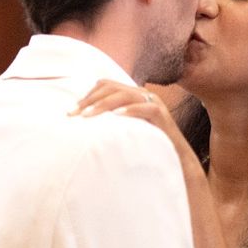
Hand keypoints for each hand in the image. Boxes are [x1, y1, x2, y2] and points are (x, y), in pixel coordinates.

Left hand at [71, 81, 194, 165]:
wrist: (175, 162)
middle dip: (90, 100)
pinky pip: (146, 107)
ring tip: (88, 116)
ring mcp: (154, 103)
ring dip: (104, 104)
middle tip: (75, 115)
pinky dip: (130, 110)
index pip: (105, 85)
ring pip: (125, 94)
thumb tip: (82, 126)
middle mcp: (142, 95)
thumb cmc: (146, 149)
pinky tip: (116, 117)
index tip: (71, 113)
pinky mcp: (163, 115)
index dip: (87, 96)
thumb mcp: (123, 133)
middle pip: (111, 87)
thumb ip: (108, 125)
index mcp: (131, 96)